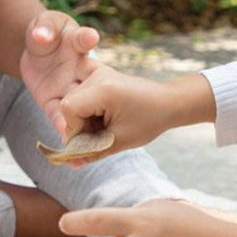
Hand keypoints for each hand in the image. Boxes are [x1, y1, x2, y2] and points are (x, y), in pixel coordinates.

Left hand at [18, 10, 99, 137]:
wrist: (36, 53)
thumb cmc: (44, 31)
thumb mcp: (44, 24)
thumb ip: (44, 27)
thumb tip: (42, 35)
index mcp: (76, 43)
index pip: (83, 39)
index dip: (87, 38)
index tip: (91, 37)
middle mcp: (79, 68)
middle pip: (89, 79)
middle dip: (96, 88)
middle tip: (100, 94)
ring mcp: (69, 87)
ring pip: (77, 103)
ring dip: (82, 115)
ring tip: (84, 127)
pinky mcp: (53, 101)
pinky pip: (58, 114)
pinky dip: (61, 125)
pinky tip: (65, 137)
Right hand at [58, 64, 182, 155]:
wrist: (168, 102)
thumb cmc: (149, 120)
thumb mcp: (120, 140)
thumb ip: (92, 151)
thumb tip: (70, 163)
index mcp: (103, 90)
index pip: (68, 109)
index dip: (74, 129)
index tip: (91, 140)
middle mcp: (97, 77)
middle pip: (68, 103)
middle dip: (79, 125)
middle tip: (100, 135)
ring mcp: (98, 73)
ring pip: (73, 99)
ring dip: (84, 118)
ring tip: (105, 126)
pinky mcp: (101, 74)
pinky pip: (82, 92)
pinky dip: (87, 107)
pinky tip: (101, 114)